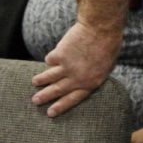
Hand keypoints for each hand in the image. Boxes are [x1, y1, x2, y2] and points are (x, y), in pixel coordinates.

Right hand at [30, 0, 128, 116]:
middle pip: (57, 90)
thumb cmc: (108, 45)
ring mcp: (67, 67)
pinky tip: (53, 56)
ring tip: (35, 82)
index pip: (73, 99)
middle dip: (45, 97)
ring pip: (49, 77)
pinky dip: (51, 58)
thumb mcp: (105, 66)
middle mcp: (77, 78)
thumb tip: (80, 82)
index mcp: (91, 82)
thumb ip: (91, 75)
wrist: (101, 28)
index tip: (50, 113)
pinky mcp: (59, 55)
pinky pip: (50, 60)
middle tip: (35, 101)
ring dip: (40, 81)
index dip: (61, 106)